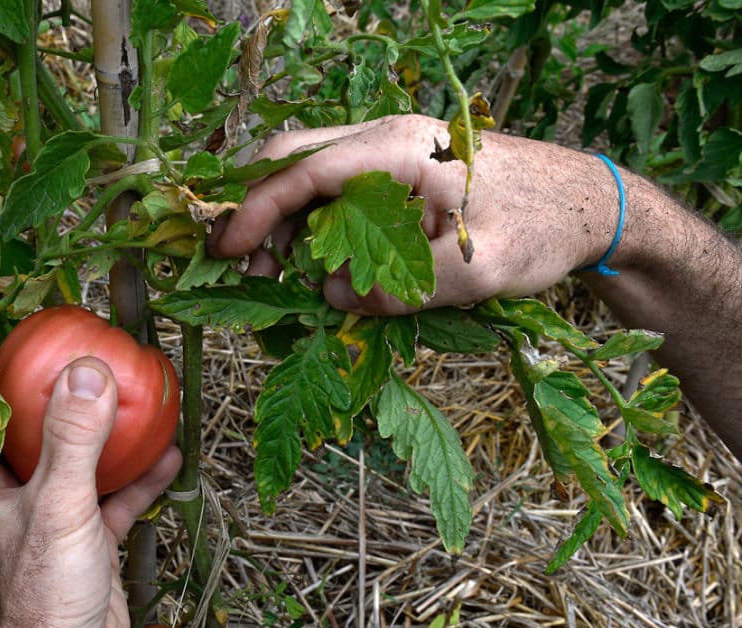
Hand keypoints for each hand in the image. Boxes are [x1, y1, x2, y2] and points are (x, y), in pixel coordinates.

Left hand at [0, 357, 181, 627]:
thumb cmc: (42, 596)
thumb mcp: (59, 505)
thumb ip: (74, 439)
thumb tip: (87, 371)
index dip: (9, 378)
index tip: (36, 339)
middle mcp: (15, 500)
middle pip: (42, 437)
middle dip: (70, 401)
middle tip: (97, 359)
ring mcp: (53, 522)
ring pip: (83, 466)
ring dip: (112, 438)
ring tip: (141, 400)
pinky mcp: (87, 546)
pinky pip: (114, 501)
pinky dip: (139, 481)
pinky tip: (168, 457)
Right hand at [208, 114, 618, 313]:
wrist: (589, 203)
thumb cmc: (544, 226)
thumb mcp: (482, 269)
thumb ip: (407, 287)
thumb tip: (337, 298)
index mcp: (402, 149)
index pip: (306, 170)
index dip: (258, 210)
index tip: (228, 251)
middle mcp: (389, 140)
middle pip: (295, 159)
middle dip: (258, 211)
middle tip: (242, 268)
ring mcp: (393, 154)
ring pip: (312, 177)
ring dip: (285, 224)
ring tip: (277, 277)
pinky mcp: (399, 176)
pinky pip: (339, 194)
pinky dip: (315, 227)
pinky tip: (318, 266)